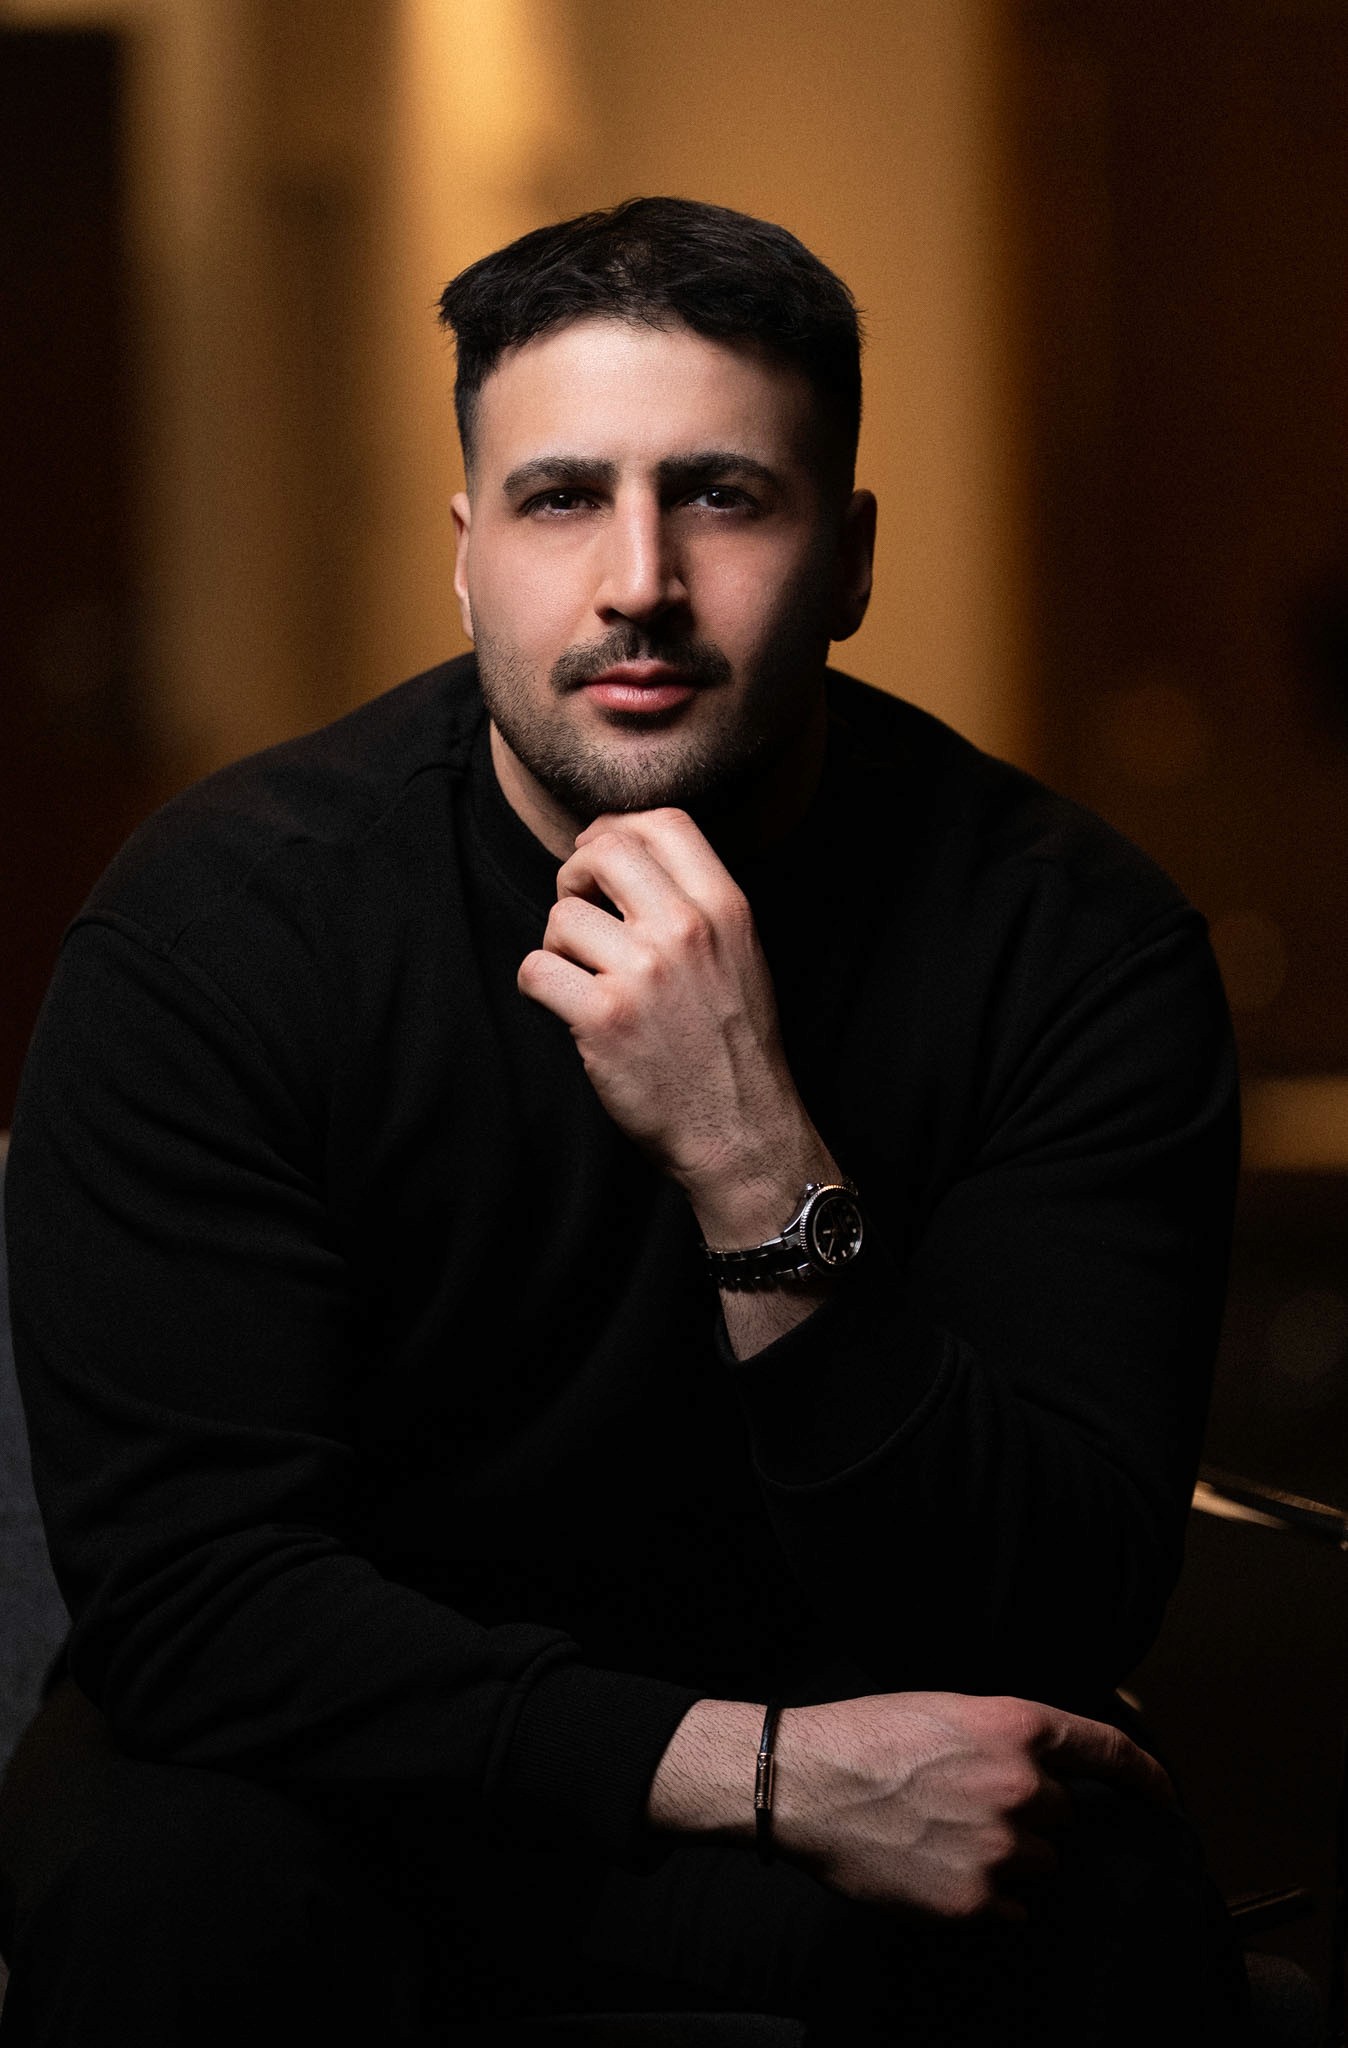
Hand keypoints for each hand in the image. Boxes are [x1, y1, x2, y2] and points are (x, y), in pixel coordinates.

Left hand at [517, 807, 832, 1237]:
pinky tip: (563, 1004)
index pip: (663, 822)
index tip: (598, 857)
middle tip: (576, 908)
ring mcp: (642, 973)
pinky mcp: (603, 1018)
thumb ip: (696, 904)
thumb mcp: (741, 955)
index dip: (617, 829)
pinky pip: (536, 969)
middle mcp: (685, 930)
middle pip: (603, 850)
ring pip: (561, 916)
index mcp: (725, 908)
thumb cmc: (733, 1045)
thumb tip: (627, 855)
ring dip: (557, 944)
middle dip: (574, 873)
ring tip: (580, 975)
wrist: (741, 1130)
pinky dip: (538, 984)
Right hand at [648, 1692, 1171, 1921]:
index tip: (1167, 1798)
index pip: (1112, 1752)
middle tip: (967, 1801)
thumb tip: (1061, 1768)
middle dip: (1031, 1813)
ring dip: (1008, 1854)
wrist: (808, 1783)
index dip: (1150, 1777)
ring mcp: (1002, 1848)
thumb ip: (1012, 1737)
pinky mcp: (977, 1899)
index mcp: (1018, 1728)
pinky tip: (938, 1864)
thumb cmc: (870, 1736)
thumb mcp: (951, 1709)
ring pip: (1039, 1863)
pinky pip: (1012, 1905)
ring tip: (945, 1832)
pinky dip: (985, 1893)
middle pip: (1065, 1817)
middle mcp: (1022, 1788)